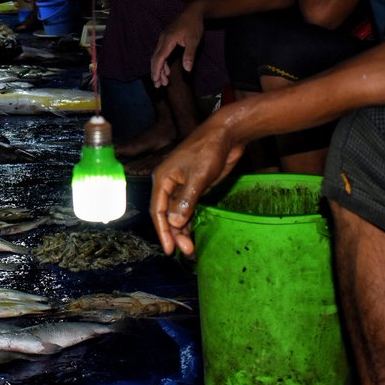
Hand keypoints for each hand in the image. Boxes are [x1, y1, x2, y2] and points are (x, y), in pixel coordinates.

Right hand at [150, 116, 245, 255]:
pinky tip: (194, 233)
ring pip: (178, 213)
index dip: (163, 231)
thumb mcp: (197, 177)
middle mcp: (169, 184)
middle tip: (187, 250)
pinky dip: (190, 220)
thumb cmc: (208, 151)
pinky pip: (188, 208)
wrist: (226, 135)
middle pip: (167, 214)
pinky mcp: (195, 187)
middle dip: (175, 233)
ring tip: (191, 247)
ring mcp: (182, 186)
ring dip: (183, 230)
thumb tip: (173, 222)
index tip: (170, 249)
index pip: (158, 210)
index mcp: (163, 179)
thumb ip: (185, 201)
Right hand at [151, 4, 204, 87]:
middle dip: (156, 72)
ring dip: (160, 69)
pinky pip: (161, 52)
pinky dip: (162, 62)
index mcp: (168, 40)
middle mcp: (162, 39)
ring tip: (163, 81)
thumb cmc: (194, 25)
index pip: (159, 58)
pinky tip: (167, 70)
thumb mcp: (194, 40)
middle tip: (158, 85)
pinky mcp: (165, 38)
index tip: (156, 81)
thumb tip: (187, 69)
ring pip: (157, 56)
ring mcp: (163, 38)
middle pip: (155, 58)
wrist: (193, 11)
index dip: (156, 70)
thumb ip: (189, 55)